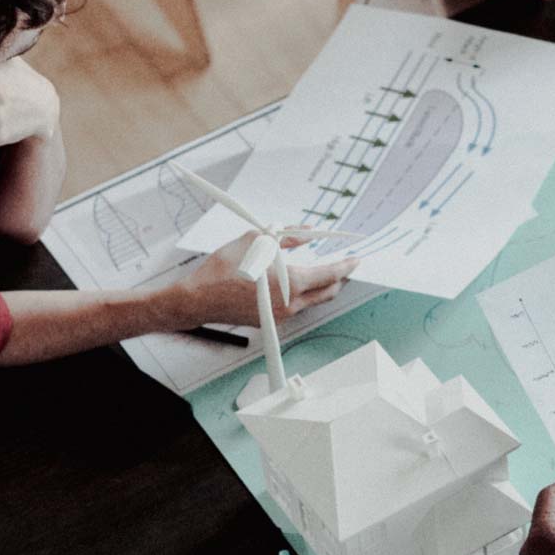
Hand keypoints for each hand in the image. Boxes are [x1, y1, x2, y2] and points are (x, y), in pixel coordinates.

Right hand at [162, 232, 358, 328]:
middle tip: (344, 266)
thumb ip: (288, 237)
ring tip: (322, 271)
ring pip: (312, 301)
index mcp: (291, 283)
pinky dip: (301, 294)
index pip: (330, 275)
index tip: (357, 259)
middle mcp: (290, 305)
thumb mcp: (257, 241)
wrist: (197, 299)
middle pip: (327, 292)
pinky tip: (295, 282)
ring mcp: (281, 317)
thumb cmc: (224, 269)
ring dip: (320, 287)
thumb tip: (308, 232)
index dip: (346, 266)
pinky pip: (294, 306)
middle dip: (339, 279)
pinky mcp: (270, 322)